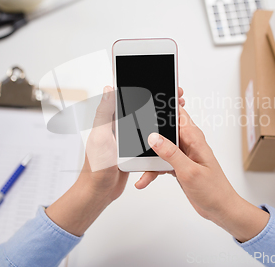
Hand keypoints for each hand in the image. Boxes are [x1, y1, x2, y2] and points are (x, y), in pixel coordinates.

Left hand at [46, 86, 185, 235]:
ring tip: (178, 115)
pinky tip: (170, 138)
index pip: (129, 98)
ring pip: (149, 125)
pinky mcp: (134, 152)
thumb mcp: (100, 136)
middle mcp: (120, 127)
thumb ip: (105, 113)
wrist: (98, 192)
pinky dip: (160, 139)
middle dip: (160, 103)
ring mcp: (128, 139)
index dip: (144, 88)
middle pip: (143, 109)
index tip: (162, 84)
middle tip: (177, 99)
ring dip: (163, 120)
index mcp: (111, 120)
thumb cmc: (96, 166)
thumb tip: (108, 89)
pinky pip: (150, 142)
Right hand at [137, 106, 269, 241]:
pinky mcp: (179, 165)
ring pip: (159, 148)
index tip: (146, 109)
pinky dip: (153, 170)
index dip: (163, 108)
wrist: (220, 209)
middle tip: (136, 145)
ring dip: (149, 159)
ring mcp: (183, 154)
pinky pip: (161, 162)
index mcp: (194, 138)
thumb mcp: (189, 172)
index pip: (177, 113)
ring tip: (141, 170)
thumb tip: (154, 138)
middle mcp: (188, 143)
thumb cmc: (213, 190)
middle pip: (164, 130)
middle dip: (149, 136)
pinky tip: (145, 179)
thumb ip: (171, 153)